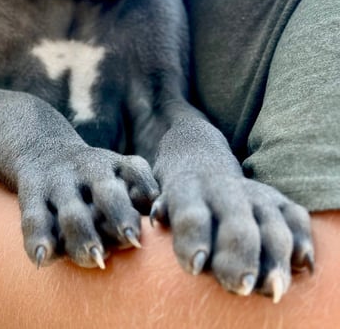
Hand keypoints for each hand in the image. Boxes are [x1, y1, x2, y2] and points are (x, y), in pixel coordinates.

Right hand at [17, 146, 158, 268]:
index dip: (146, 190)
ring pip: (73, 211)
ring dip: (84, 235)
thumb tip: (162, 218)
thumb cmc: (94, 177)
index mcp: (115, 165)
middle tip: (131, 240)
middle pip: (107, 192)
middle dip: (119, 214)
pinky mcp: (31, 194)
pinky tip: (43, 258)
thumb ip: (140, 190)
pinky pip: (34, 218)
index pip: (135, 173)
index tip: (160, 215)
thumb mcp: (118, 170)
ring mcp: (60, 183)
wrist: (40, 147)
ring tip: (94, 259)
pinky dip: (37, 239)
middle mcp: (89, 171)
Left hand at [151, 172, 312, 302]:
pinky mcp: (277, 201)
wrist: (198, 163)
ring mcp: (253, 194)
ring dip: (274, 257)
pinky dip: (301, 240)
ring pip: (271, 223)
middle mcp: (222, 190)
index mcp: (186, 191)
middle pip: (236, 221)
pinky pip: (296, 218)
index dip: (193, 239)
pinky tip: (300, 265)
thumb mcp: (158, 205)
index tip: (194, 266)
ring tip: (272, 288)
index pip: (190, 214)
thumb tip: (150, 233)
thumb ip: (156, 222)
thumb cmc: (175, 203)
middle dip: (238, 254)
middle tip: (238, 285)